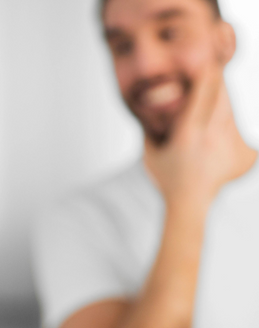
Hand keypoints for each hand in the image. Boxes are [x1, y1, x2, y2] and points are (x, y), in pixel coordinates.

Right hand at [144, 64, 237, 207]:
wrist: (189, 203)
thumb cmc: (167, 179)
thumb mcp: (151, 154)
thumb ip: (150, 131)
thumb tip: (149, 111)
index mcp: (188, 133)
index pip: (205, 92)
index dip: (207, 72)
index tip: (206, 61)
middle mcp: (212, 135)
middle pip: (223, 95)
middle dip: (217, 81)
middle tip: (210, 72)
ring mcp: (228, 144)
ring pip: (231, 109)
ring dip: (222, 101)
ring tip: (207, 109)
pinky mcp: (241, 152)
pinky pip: (236, 127)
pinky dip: (226, 123)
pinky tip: (213, 134)